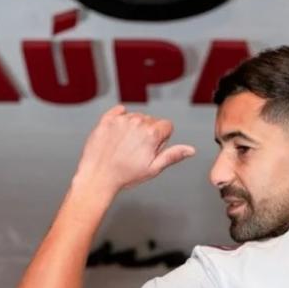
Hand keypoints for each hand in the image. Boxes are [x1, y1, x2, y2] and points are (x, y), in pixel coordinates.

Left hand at [73, 105, 195, 193]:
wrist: (98, 176)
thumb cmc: (125, 175)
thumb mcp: (153, 168)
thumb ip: (173, 155)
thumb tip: (190, 150)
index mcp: (151, 133)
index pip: (167, 125)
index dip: (162, 139)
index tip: (152, 149)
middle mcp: (137, 122)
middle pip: (151, 120)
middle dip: (148, 133)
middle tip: (137, 151)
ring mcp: (121, 120)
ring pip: (136, 117)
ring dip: (134, 127)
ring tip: (125, 146)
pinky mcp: (107, 120)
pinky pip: (119, 111)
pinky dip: (120, 118)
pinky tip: (118, 134)